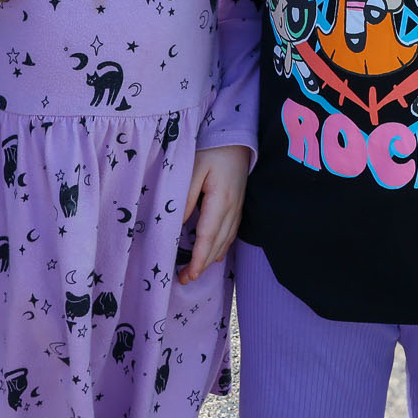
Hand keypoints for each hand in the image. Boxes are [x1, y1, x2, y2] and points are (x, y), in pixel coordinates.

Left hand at [181, 145, 250, 283]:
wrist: (238, 138)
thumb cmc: (214, 149)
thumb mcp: (194, 169)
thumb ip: (186, 197)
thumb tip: (178, 225)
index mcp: (220, 201)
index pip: (207, 238)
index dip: (198, 260)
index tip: (187, 276)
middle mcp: (232, 209)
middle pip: (217, 245)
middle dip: (202, 265)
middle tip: (185, 279)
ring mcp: (238, 208)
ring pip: (225, 241)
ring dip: (210, 259)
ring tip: (195, 272)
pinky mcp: (239, 205)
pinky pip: (231, 233)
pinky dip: (221, 247)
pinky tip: (214, 254)